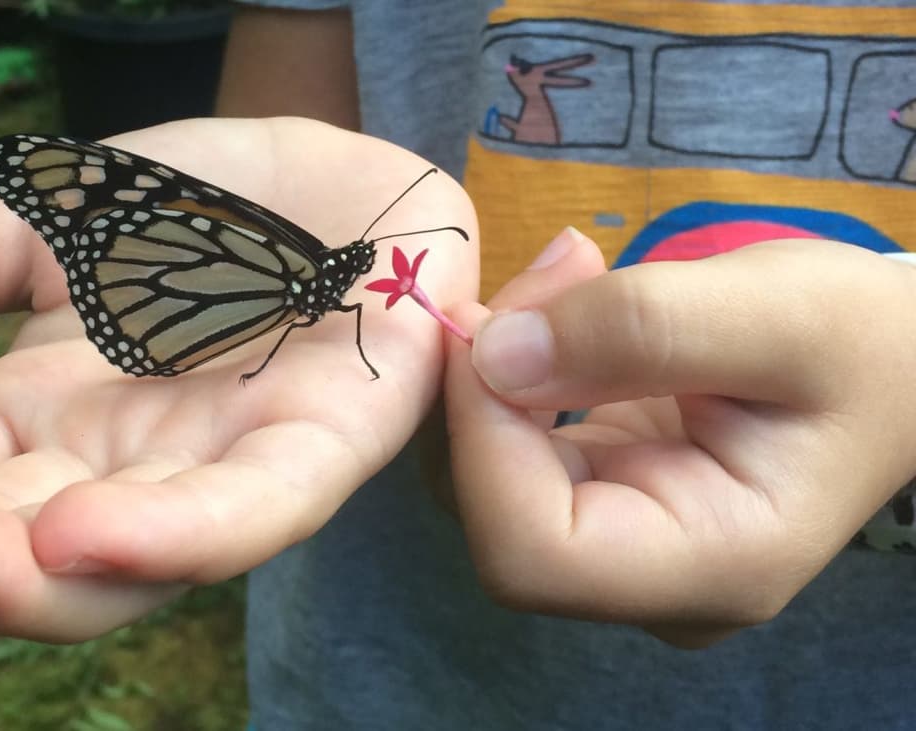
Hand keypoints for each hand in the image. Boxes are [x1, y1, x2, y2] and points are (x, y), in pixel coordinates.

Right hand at [0, 117, 477, 639]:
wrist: (339, 178)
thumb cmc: (194, 212)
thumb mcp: (30, 228)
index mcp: (37, 425)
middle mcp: (116, 472)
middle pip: (3, 551)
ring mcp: (216, 473)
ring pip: (112, 563)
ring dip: (12, 573)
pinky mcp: (319, 451)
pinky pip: (244, 512)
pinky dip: (167, 533)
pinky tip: (77, 531)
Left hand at [444, 227, 915, 646]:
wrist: (893, 364)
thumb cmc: (862, 343)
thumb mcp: (780, 311)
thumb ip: (641, 328)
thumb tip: (491, 354)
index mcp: (712, 566)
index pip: (531, 551)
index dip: (481, 441)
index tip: (490, 321)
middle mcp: (648, 581)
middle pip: (491, 516)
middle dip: (484, 386)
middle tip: (549, 270)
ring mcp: (614, 546)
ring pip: (482, 478)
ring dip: (491, 366)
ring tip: (567, 272)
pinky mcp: (593, 497)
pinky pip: (507, 447)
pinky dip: (508, 369)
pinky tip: (559, 304)